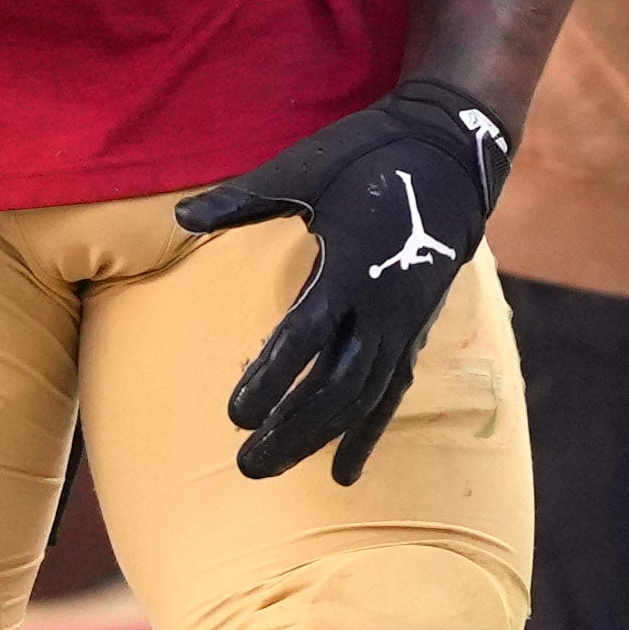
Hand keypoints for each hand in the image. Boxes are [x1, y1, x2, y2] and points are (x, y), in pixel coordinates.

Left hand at [176, 79, 513, 485]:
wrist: (449, 156)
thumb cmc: (367, 158)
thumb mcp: (303, 170)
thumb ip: (243, 201)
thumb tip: (179, 216)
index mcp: (350, 267)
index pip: (305, 337)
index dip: (272, 378)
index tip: (236, 413)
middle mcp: (381, 308)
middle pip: (334, 387)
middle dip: (290, 428)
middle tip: (245, 464)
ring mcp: (402, 325)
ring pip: (361, 400)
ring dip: (317, 440)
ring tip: (271, 469)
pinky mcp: (414, 333)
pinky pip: (391, 395)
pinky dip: (366, 435)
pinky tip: (344, 474)